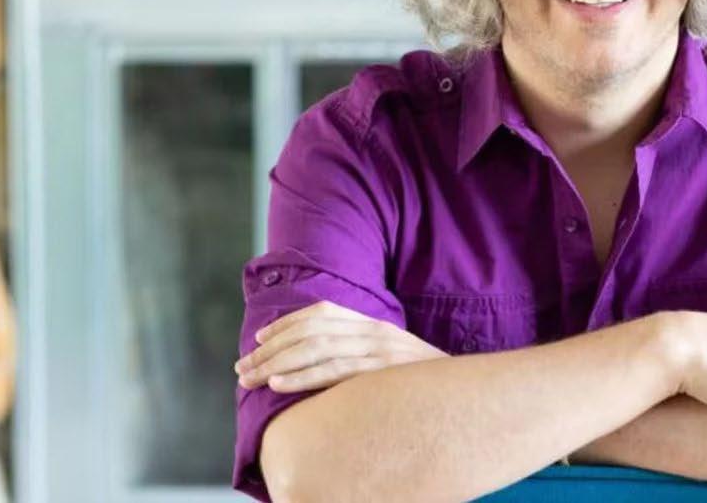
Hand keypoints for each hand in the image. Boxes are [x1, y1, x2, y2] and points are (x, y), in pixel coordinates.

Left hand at [234, 300, 447, 392]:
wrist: (464, 392)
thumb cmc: (422, 381)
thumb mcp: (393, 356)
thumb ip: (361, 351)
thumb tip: (322, 361)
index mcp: (373, 323)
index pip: (321, 313)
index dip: (286, 324)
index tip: (259, 341)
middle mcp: (373, 331)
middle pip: (310, 332)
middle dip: (270, 351)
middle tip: (242, 369)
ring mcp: (379, 350)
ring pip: (316, 350)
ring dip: (276, 366)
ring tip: (250, 379)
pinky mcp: (382, 372)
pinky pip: (334, 372)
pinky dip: (302, 378)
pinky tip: (279, 386)